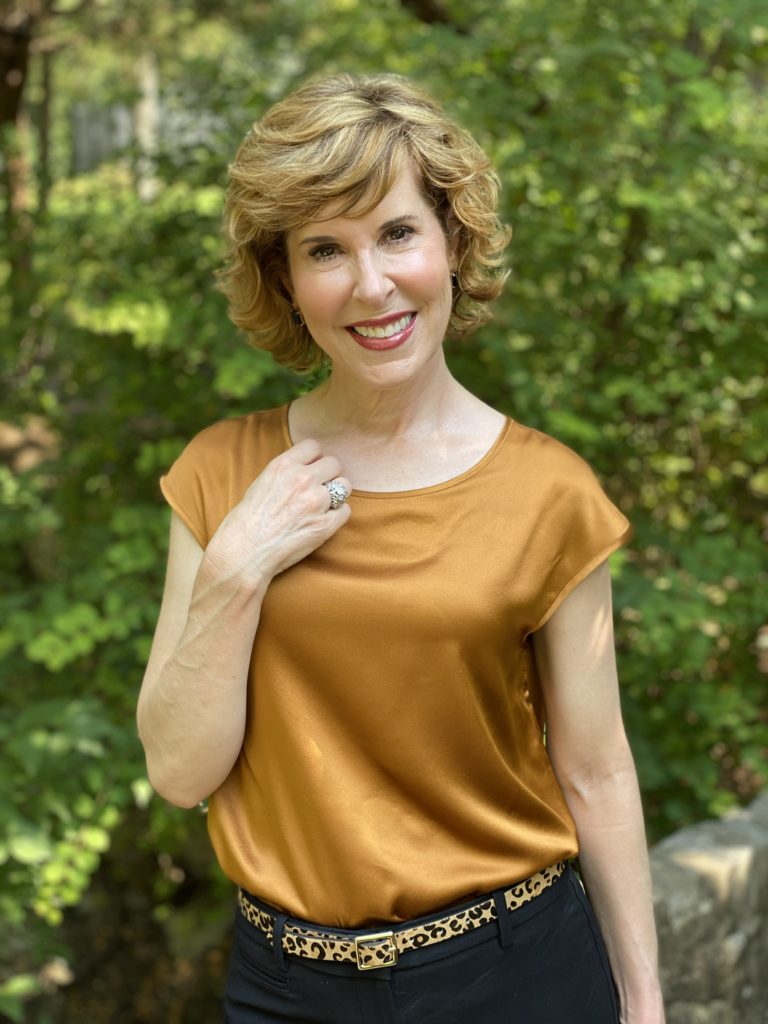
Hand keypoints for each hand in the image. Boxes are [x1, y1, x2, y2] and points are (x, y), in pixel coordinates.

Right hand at [203, 439, 350, 585]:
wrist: (242, 553)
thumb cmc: (245, 522)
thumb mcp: (261, 484)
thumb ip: (286, 473)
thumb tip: (304, 469)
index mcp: (283, 466)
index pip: (314, 446)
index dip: (315, 458)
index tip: (311, 468)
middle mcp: (302, 479)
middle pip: (334, 464)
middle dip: (329, 475)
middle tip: (319, 489)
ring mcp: (316, 502)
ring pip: (344, 486)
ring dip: (337, 494)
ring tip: (322, 506)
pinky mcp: (325, 525)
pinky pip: (345, 511)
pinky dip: (337, 516)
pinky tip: (321, 522)